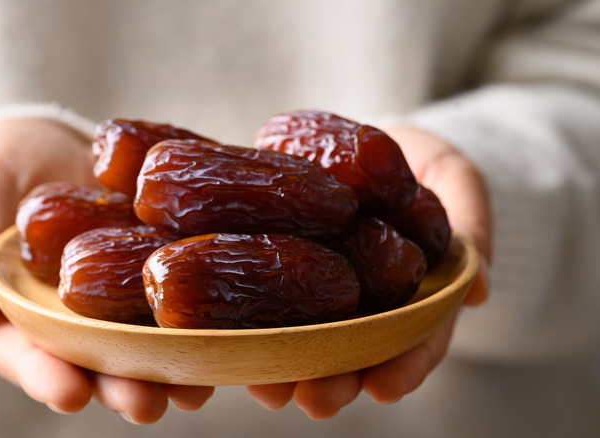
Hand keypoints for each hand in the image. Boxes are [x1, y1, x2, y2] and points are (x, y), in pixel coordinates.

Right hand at [0, 118, 212, 422]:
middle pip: (90, 363)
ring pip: (140, 344)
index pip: (22, 353)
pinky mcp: (154, 274)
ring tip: (194, 388)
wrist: (52, 144)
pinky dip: (201, 321)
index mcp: (12, 313)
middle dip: (118, 387)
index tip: (69, 392)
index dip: (44, 376)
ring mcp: (115, 302)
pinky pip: (176, 300)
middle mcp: (69, 320)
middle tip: (146, 405)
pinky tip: (226, 335)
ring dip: (167, 371)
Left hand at [247, 125, 491, 418]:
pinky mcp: (282, 262)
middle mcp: (367, 302)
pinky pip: (264, 293)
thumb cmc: (426, 166)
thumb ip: (470, 230)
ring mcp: (323, 287)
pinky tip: (231, 340)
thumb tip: (481, 289)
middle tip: (316, 401)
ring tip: (268, 389)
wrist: (380, 148)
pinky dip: (249, 320)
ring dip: (287, 367)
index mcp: (416, 293)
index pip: (417, 339)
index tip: (385, 387)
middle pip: (355, 352)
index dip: (405, 365)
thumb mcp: (457, 183)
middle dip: (336, 380)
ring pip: (306, 335)